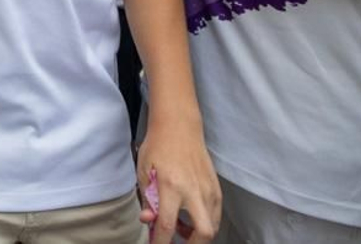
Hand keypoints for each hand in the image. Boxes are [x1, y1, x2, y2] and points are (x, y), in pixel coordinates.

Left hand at [137, 117, 221, 243]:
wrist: (179, 127)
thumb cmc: (157, 147)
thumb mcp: (143, 172)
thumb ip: (147, 200)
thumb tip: (148, 221)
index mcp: (170, 186)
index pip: (167, 225)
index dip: (161, 242)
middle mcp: (193, 190)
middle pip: (203, 232)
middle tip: (176, 242)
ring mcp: (208, 190)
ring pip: (213, 226)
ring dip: (197, 235)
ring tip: (181, 227)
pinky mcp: (217, 188)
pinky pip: (216, 215)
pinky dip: (205, 223)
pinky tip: (191, 216)